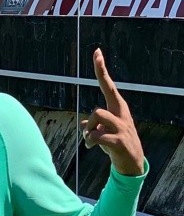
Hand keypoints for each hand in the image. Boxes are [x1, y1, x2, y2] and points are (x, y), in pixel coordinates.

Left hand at [81, 48, 144, 175]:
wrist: (132, 163)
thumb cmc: (116, 145)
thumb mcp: (103, 132)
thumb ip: (93, 126)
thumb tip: (83, 124)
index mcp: (117, 109)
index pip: (108, 85)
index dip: (101, 70)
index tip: (97, 52)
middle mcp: (121, 114)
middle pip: (97, 109)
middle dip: (90, 123)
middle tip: (90, 134)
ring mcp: (122, 128)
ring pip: (96, 118)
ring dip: (89, 133)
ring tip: (91, 141)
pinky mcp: (119, 142)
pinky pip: (97, 136)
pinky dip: (90, 142)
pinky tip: (92, 148)